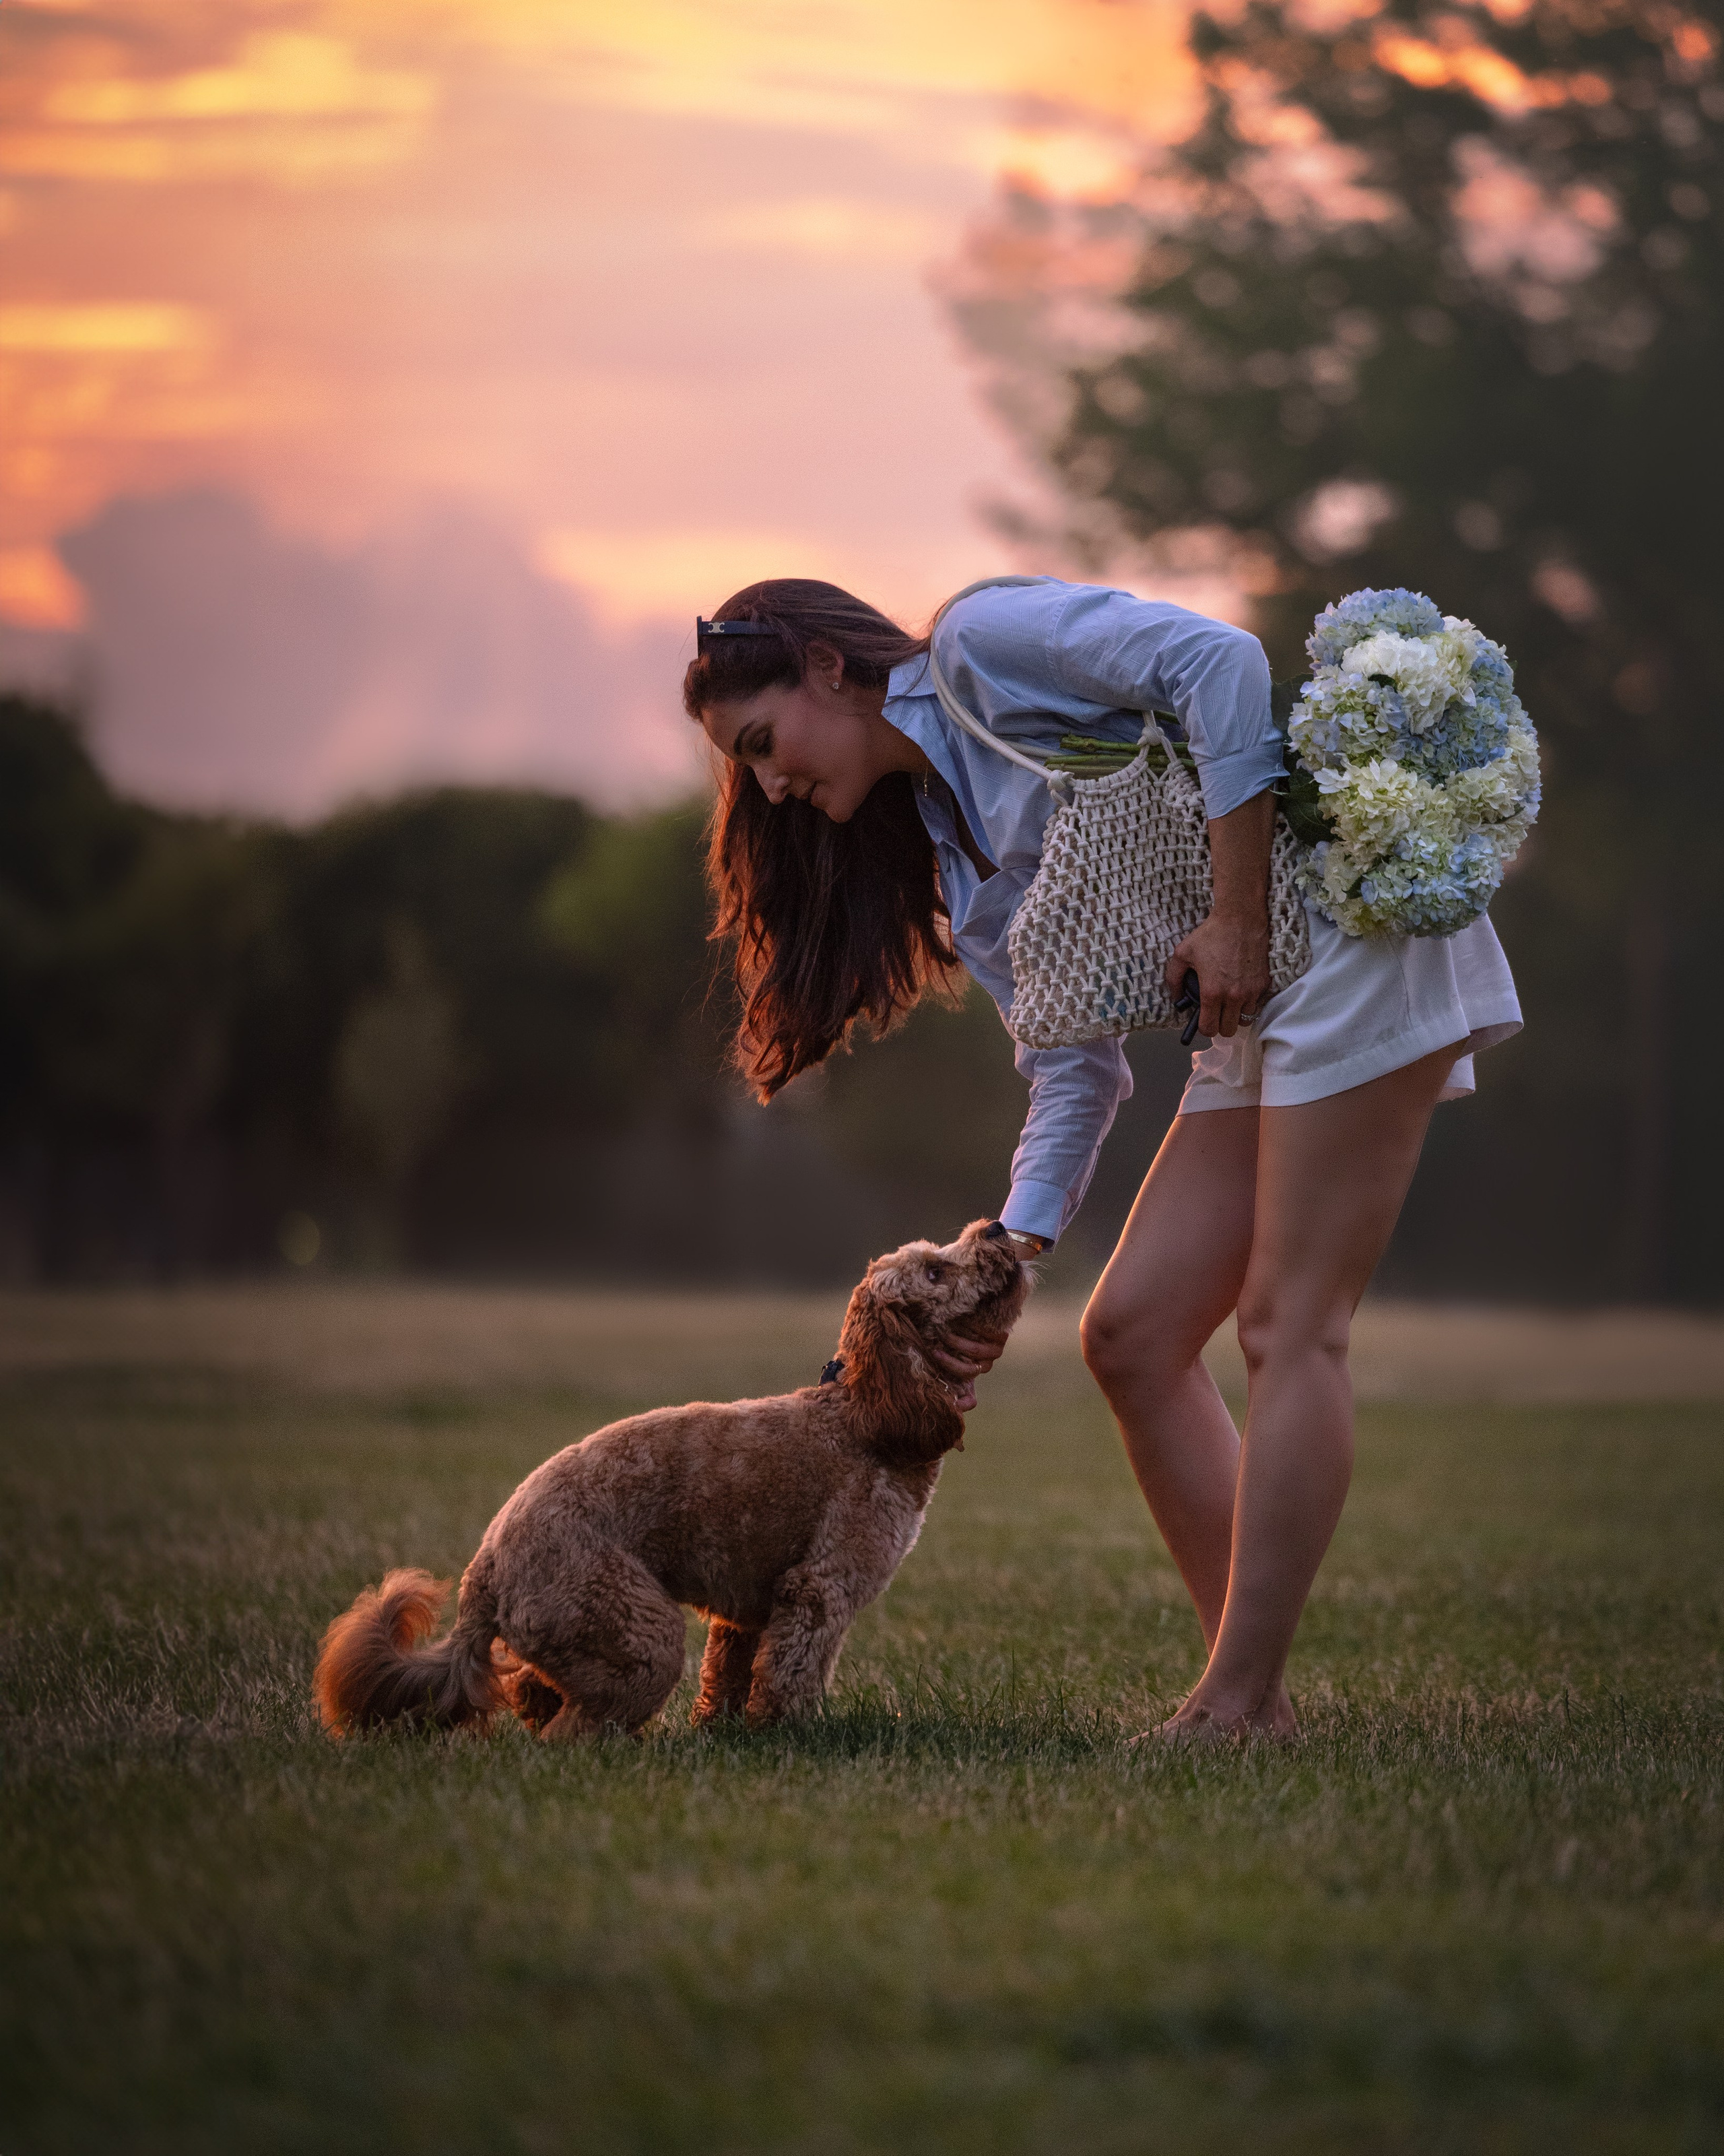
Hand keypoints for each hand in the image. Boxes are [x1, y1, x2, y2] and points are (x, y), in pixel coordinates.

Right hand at [930, 1328, 1007, 1412]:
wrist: (977, 1308)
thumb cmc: (952, 1328)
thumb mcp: (940, 1346)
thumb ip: (935, 1360)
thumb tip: (922, 1381)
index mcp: (970, 1373)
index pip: (970, 1399)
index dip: (962, 1403)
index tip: (951, 1404)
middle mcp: (984, 1365)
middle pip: (968, 1372)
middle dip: (949, 1362)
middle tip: (934, 1352)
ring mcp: (994, 1352)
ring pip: (975, 1352)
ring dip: (956, 1342)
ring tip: (944, 1331)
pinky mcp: (1001, 1337)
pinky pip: (982, 1335)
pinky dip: (968, 1327)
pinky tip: (960, 1320)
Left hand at [1165, 909, 1270, 1038]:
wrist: (1241, 918)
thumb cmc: (1210, 934)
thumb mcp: (1182, 953)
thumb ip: (1174, 978)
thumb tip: (1176, 997)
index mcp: (1212, 993)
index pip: (1210, 1029)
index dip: (1204, 1028)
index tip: (1203, 1020)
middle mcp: (1234, 996)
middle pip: (1229, 1030)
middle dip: (1220, 1025)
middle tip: (1216, 1011)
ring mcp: (1252, 991)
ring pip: (1245, 1019)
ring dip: (1236, 1014)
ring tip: (1230, 1000)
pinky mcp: (1264, 983)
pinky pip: (1256, 1003)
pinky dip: (1249, 1001)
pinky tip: (1241, 987)